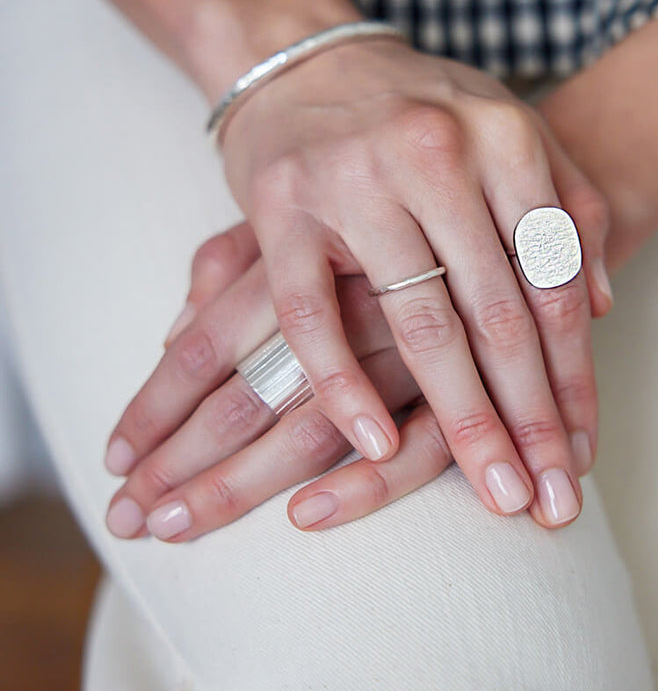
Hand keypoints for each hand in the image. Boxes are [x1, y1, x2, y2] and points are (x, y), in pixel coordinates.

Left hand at [105, 222, 445, 539]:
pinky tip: (310, 515)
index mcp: (305, 239)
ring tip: (175, 528)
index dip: (157, 402)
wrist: (510, 162)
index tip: (114, 459)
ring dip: (242, 483)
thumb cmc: (397, 191)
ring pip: (314, 426)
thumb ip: (238, 261)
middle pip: (247, 392)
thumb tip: (173, 335)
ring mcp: (402, 329)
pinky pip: (415, 440)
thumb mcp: (319, 207)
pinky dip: (365, 484)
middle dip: (187, 461)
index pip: (211, 337)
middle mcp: (345, 287)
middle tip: (128, 521)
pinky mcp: (463, 365)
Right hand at [215, 37, 611, 523]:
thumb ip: (568, 207)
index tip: (586, 452)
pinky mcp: (284, 206)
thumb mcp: (509, 130)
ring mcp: (356, 181)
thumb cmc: (419, 107)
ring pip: (419, 322)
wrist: (305, 57)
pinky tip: (375, 445)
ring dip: (461, 419)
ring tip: (496, 493)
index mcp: (503, 138)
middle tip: (554, 500)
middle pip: (498, 314)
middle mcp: (436, 156)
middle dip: (531, 418)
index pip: (551, 282)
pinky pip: (314, 313)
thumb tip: (600, 307)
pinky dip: (342, 384)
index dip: (574, 376)